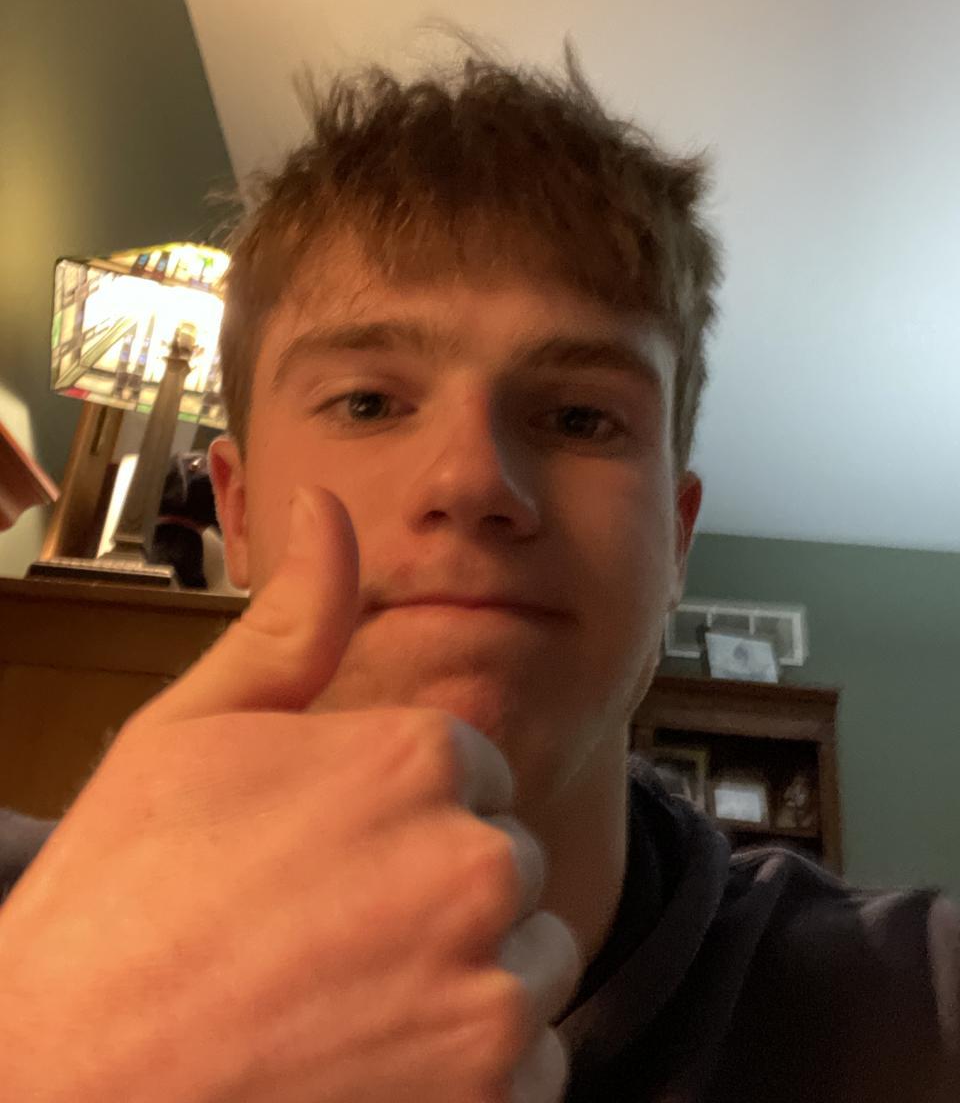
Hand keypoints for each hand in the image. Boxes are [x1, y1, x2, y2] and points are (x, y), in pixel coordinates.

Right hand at [0, 488, 581, 1101]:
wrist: (58, 1089)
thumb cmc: (118, 910)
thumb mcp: (191, 733)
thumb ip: (292, 622)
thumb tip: (325, 509)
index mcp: (415, 757)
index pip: (470, 773)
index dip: (397, 817)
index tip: (329, 858)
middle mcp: (472, 864)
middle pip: (502, 865)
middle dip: (437, 895)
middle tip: (326, 938)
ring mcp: (489, 995)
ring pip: (525, 964)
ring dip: (461, 985)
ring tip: (345, 1002)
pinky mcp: (491, 1099)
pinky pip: (534, 1065)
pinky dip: (471, 1074)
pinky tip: (371, 1066)